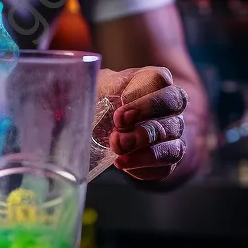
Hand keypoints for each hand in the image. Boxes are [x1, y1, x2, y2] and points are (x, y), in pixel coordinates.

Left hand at [100, 66, 187, 181]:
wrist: (104, 125)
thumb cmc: (101, 99)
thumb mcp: (95, 87)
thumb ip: (89, 83)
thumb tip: (73, 85)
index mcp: (151, 79)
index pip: (159, 80)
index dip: (140, 97)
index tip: (119, 108)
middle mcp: (169, 105)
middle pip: (172, 108)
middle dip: (145, 120)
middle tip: (118, 129)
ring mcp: (174, 132)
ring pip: (173, 141)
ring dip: (146, 150)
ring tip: (118, 152)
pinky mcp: (168, 157)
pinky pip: (166, 167)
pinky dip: (145, 168)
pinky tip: (123, 164)